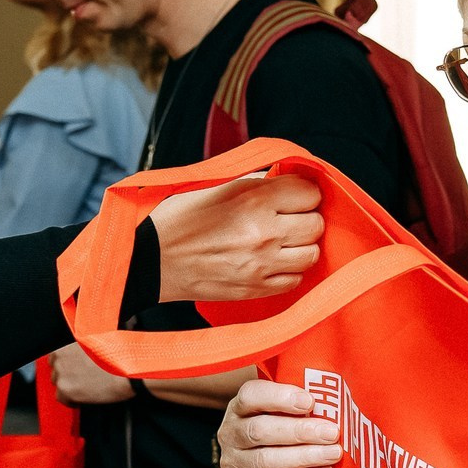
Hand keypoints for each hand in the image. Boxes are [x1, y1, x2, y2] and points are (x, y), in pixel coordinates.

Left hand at [51, 342, 134, 405]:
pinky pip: (61, 398)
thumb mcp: (98, 340)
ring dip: (69, 386)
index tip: (74, 368)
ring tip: (85, 387)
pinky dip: (71, 400)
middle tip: (82, 378)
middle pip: (56, 370)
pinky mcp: (65, 390)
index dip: (67, 364)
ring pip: (58, 383)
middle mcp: (60, 357)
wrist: (127, 370)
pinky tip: (84, 396)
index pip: (55, 356)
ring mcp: (61, 373)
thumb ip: (83, 345)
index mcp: (67, 344)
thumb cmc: (119, 355)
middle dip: (67, 374)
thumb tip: (82, 352)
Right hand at [150, 173, 322, 303]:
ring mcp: (262, 265)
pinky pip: (295, 280)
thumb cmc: (179, 220)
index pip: (309, 193)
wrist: (152, 261)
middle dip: (304, 218)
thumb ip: (256, 182)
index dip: (302, 193)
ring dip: (301, 246)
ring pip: (311, 254)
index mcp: (253, 201)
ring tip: (282, 241)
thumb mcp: (216, 186)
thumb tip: (284, 178)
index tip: (292, 195)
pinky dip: (289, 270)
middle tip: (286, 218)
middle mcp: (264, 233)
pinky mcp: (256, 289)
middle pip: (315, 224)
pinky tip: (271, 261)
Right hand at [219, 377, 341, 467]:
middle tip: (332, 433)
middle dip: (300, 431)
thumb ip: (303, 406)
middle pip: (259, 430)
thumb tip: (336, 401)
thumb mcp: (287, 413)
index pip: (250, 395)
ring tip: (333, 454)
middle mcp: (230, 434)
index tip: (310, 402)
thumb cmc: (287, 433)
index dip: (279, 397)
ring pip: (265, 461)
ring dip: (304, 457)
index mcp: (239, 407)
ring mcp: (232, 465)